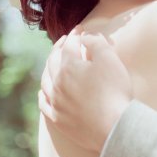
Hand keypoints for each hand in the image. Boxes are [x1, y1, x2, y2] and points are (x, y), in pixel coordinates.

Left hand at [39, 28, 133, 156]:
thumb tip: (85, 36)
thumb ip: (96, 42)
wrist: (113, 126)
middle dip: (59, 47)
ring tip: (53, 62)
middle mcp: (57, 82)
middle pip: (53, 60)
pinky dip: (42, 94)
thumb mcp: (110, 59)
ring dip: (48, 68)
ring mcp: (55, 102)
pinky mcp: (58, 119)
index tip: (80, 29)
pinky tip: (43, 92)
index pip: (70, 45)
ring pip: (45, 81)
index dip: (75, 35)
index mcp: (69, 66)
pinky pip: (44, 104)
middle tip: (65, 40)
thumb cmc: (114, 91)